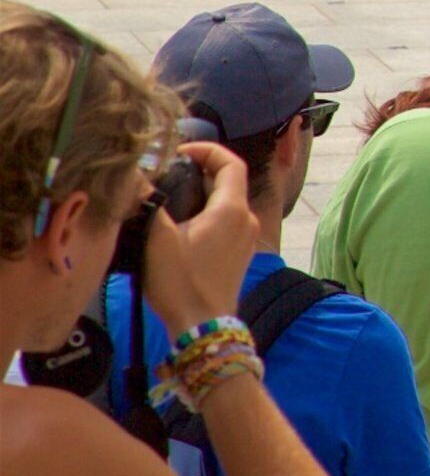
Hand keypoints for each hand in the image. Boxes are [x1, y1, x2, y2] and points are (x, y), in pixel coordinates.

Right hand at [139, 144, 265, 335]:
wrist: (202, 326)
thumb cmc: (181, 282)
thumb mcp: (158, 239)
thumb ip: (150, 202)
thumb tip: (137, 176)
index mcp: (233, 209)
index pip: (230, 163)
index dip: (208, 150)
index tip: (180, 151)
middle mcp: (247, 219)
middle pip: (229, 181)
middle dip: (200, 171)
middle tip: (169, 171)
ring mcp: (246, 238)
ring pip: (227, 202)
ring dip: (202, 192)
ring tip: (170, 195)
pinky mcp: (239, 253)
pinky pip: (227, 221)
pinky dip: (208, 212)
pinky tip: (181, 223)